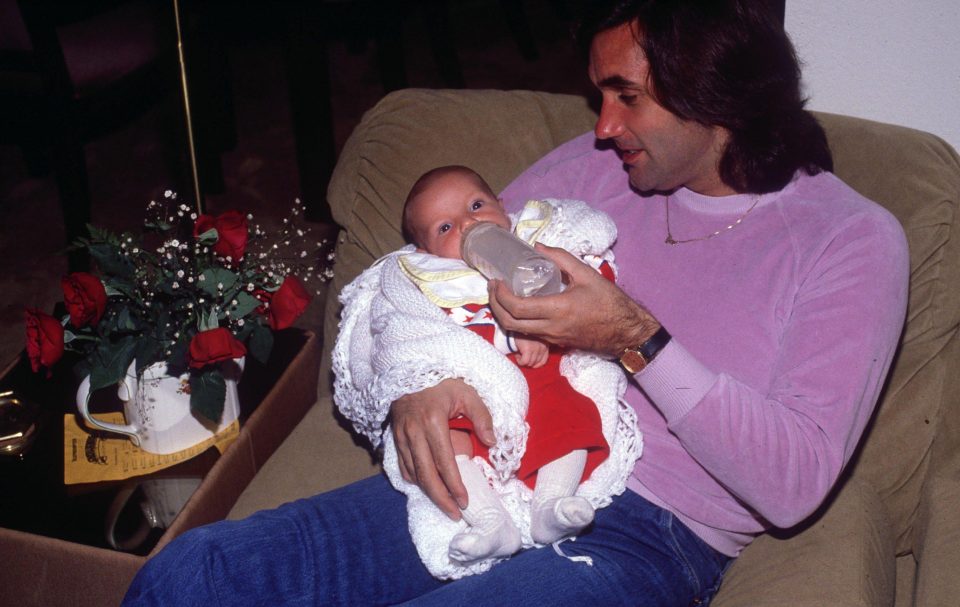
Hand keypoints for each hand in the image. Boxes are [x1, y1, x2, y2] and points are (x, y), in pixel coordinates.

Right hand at [390, 378, 494, 519]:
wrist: (409, 367)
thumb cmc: (442, 381)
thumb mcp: (467, 392)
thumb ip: (482, 416)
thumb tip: (492, 442)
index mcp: (433, 422)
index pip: (444, 463)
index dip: (454, 485)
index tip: (464, 501)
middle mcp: (414, 432)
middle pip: (425, 475)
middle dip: (440, 499)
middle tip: (454, 514)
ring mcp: (401, 436)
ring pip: (413, 474)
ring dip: (428, 493)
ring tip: (444, 506)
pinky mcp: (395, 436)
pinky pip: (403, 465)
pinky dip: (414, 479)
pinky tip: (426, 486)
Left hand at [488, 244, 659, 355]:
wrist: (626, 332)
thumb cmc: (609, 302)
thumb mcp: (587, 274)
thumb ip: (561, 258)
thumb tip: (537, 246)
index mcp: (557, 310)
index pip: (517, 308)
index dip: (500, 295)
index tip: (496, 281)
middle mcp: (550, 328)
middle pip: (510, 324)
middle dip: (494, 306)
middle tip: (492, 288)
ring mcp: (551, 338)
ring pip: (517, 331)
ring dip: (503, 314)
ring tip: (501, 295)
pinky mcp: (555, 342)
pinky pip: (529, 334)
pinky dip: (517, 321)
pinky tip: (518, 306)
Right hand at [513, 335, 548, 367]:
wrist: (516, 328)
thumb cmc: (525, 335)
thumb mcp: (536, 341)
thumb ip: (539, 350)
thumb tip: (535, 364)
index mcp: (546, 345)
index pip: (543, 361)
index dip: (536, 364)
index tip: (529, 363)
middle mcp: (543, 347)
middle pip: (536, 363)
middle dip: (528, 362)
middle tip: (522, 357)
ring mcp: (536, 348)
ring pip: (530, 363)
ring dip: (523, 362)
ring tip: (519, 355)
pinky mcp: (528, 349)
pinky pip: (525, 362)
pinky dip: (520, 361)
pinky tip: (517, 356)